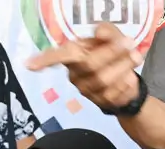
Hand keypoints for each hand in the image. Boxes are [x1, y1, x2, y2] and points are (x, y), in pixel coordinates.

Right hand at [26, 23, 142, 110]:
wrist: (128, 80)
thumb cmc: (112, 53)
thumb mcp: (111, 36)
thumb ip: (107, 31)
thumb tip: (100, 33)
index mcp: (72, 54)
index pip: (57, 56)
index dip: (44, 60)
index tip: (29, 65)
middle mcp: (75, 73)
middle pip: (89, 64)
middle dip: (111, 52)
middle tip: (129, 43)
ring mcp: (87, 90)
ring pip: (104, 79)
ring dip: (123, 66)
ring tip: (135, 57)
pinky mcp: (100, 102)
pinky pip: (115, 91)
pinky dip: (127, 80)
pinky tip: (129, 76)